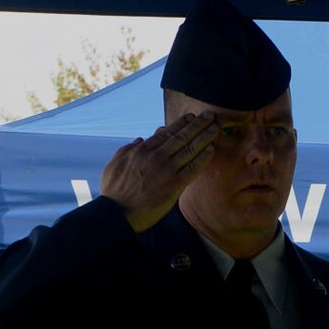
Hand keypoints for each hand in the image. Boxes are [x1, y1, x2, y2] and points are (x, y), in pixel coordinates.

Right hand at [99, 113, 217, 233]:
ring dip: (204, 137)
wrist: (117, 213)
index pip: (166, 132)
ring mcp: (167, 171)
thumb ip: (128, 149)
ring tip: (215, 128)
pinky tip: (211, 150)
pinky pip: (192, 169)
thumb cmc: (113, 191)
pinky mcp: (174, 186)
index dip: (180, 123)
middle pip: (181, 136)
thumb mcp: (115, 163)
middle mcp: (157, 156)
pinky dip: (202, 158)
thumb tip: (140, 139)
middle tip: (209, 116)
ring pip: (189, 149)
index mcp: (143, 150)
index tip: (190, 117)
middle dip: (197, 124)